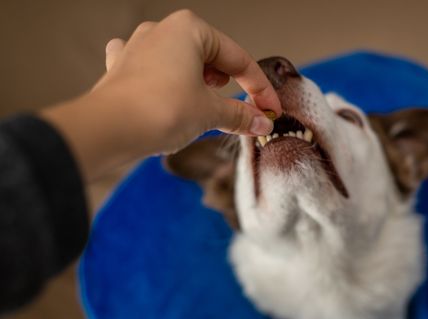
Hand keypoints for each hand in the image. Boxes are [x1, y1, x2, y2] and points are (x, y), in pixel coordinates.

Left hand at [42, 10, 280, 181]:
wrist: (108, 130)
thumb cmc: (158, 110)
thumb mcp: (210, 112)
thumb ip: (239, 115)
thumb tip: (260, 122)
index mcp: (189, 29)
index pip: (237, 59)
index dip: (259, 88)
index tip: (269, 109)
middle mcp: (161, 31)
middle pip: (210, 58)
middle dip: (228, 85)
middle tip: (241, 110)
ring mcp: (137, 47)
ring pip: (181, 63)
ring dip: (199, 84)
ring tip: (206, 105)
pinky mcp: (121, 68)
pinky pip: (153, 72)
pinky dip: (167, 85)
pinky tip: (168, 92)